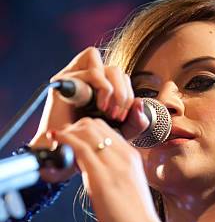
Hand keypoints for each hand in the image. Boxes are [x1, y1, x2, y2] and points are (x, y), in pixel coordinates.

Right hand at [29, 46, 144, 183]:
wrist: (67, 154)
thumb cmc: (89, 144)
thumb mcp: (120, 133)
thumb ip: (135, 121)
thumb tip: (141, 103)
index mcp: (103, 90)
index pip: (123, 79)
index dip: (129, 96)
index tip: (124, 118)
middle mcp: (89, 80)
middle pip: (117, 71)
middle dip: (124, 95)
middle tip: (117, 116)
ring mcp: (76, 77)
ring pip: (106, 66)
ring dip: (114, 90)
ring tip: (108, 111)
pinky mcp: (65, 79)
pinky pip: (93, 69)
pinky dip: (103, 87)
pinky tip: (100, 106)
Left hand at [49, 116, 163, 221]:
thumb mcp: (126, 189)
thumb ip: (111, 174)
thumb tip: (89, 169)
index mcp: (132, 158)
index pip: (106, 130)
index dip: (84, 132)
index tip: (73, 143)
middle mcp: (125, 156)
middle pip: (94, 125)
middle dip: (73, 129)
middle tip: (62, 144)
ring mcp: (115, 164)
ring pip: (86, 131)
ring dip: (67, 134)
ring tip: (58, 147)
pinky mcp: (101, 176)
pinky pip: (78, 147)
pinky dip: (63, 141)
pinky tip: (56, 147)